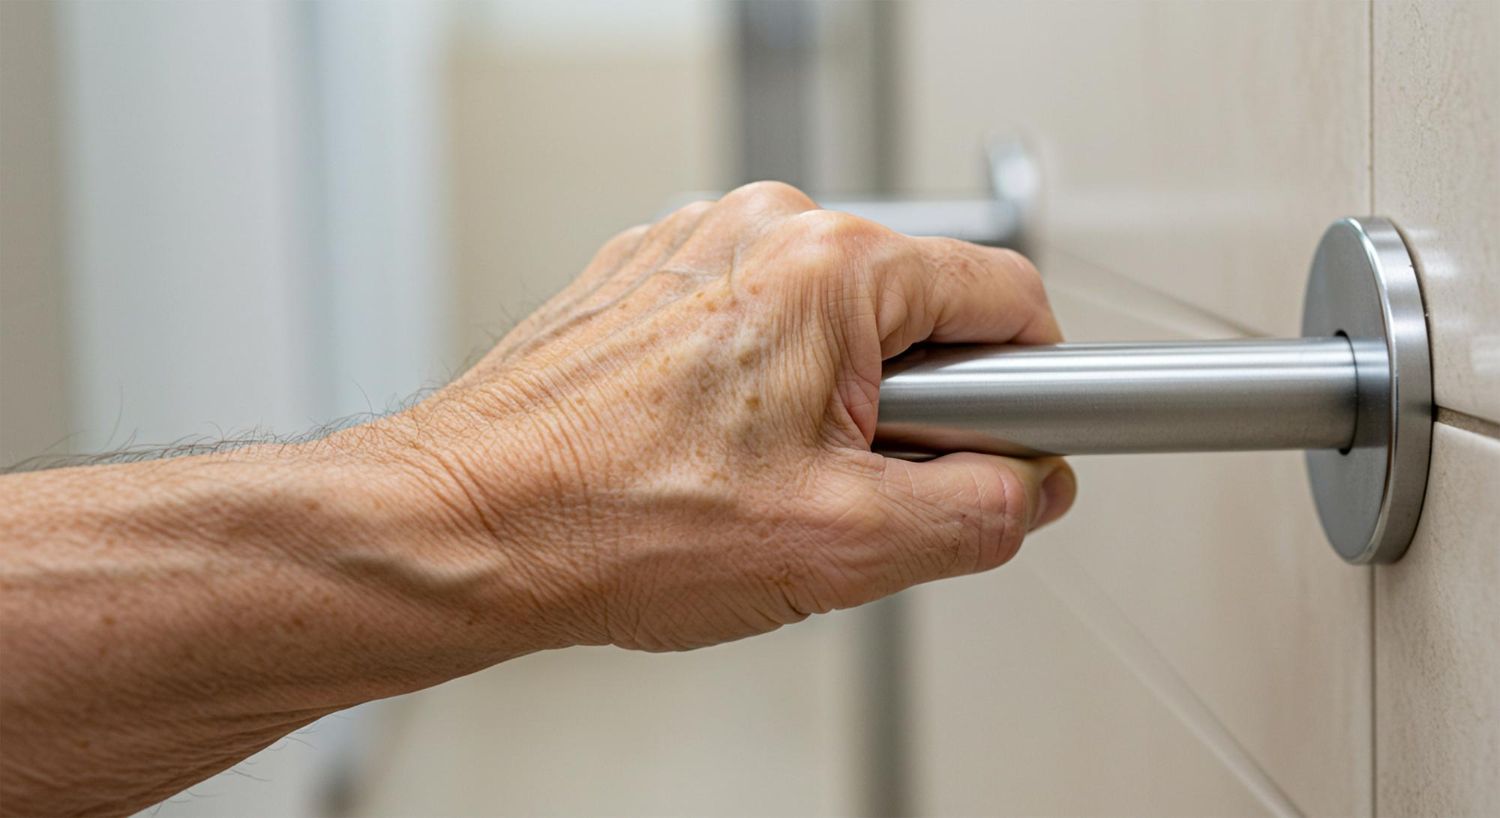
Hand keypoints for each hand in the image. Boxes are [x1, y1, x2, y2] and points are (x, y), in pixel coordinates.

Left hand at [399, 182, 1076, 652]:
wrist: (465, 523)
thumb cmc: (612, 521)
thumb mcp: (842, 546)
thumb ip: (978, 513)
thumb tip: (1025, 488)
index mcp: (829, 267)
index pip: (1007, 298)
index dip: (1032, 390)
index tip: (1009, 450)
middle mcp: (760, 230)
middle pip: (915, 314)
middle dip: (913, 411)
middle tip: (845, 491)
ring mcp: (694, 247)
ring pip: (830, 325)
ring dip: (829, 406)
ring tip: (753, 480)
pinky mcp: (646, 279)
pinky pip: (751, 326)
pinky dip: (755, 390)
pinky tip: (705, 456)